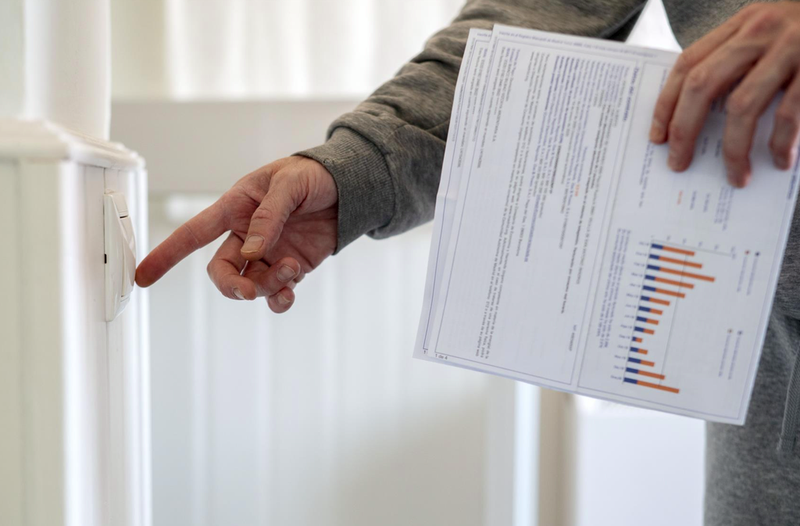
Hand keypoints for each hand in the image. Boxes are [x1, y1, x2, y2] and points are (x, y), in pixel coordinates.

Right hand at [135, 156, 337, 312]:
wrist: (348, 188)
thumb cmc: (312, 175)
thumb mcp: (289, 184)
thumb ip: (269, 216)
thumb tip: (252, 252)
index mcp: (236, 208)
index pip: (194, 233)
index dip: (166, 254)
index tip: (143, 276)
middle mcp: (246, 235)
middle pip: (221, 271)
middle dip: (232, 286)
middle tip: (250, 290)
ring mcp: (268, 254)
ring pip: (251, 285)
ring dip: (268, 286)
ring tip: (292, 269)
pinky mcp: (290, 267)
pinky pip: (275, 293)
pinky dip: (279, 300)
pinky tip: (290, 292)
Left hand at [650, 2, 799, 186]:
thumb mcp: (769, 32)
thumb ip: (737, 60)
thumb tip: (698, 114)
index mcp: (741, 24)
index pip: (687, 64)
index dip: (666, 103)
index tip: (658, 137)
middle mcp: (760, 32)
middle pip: (702, 85)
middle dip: (685, 129)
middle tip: (678, 163)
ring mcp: (790, 48)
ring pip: (742, 106)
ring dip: (734, 149)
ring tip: (735, 176)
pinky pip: (787, 114)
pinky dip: (780, 143)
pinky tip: (779, 161)